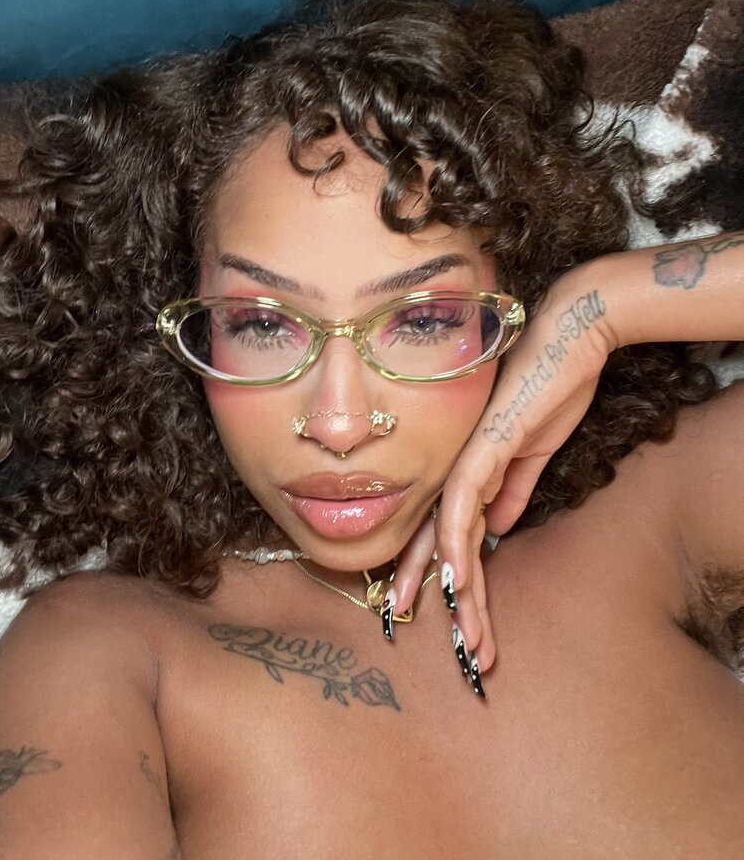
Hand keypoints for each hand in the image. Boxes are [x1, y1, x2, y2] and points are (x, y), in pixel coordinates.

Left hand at [391, 265, 614, 687]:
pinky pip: (463, 507)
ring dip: (458, 593)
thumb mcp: (531, 453)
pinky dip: (458, 548)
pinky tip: (459, 585)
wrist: (568, 342)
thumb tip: (498, 529)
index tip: (436, 610)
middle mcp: (457, 467)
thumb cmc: (549, 388)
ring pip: (448, 537)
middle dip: (428, 591)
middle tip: (411, 631)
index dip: (436, 572)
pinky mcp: (483, 450)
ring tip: (464, 638)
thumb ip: (511, 490)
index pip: (445, 529)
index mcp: (468, 468)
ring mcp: (466, 459)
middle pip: (435, 541)